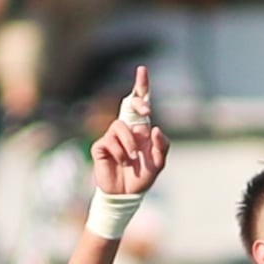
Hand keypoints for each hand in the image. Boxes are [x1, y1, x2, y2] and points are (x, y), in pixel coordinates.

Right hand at [91, 68, 167, 195]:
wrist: (126, 194)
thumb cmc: (142, 177)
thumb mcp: (159, 163)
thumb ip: (162, 146)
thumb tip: (155, 128)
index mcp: (141, 129)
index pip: (140, 104)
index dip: (141, 86)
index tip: (142, 70)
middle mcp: (126, 130)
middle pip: (127, 105)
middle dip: (137, 103)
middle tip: (146, 112)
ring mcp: (112, 137)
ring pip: (119, 126)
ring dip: (129, 144)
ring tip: (132, 158)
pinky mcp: (101, 147)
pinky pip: (109, 141)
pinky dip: (119, 153)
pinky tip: (121, 162)